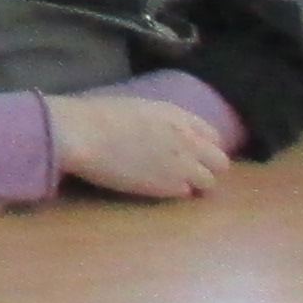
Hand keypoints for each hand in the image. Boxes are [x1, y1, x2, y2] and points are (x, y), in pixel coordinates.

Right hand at [46, 91, 230, 199]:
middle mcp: (188, 141)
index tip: (192, 152)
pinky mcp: (168, 187)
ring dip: (195, 183)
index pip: (214, 137)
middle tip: (188, 171)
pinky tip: (156, 186)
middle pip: (220, 162)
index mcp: (179, 117)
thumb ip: (163, 121)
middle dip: (208, 167)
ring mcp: (181, 166)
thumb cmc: (98, 114)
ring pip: (209, 182)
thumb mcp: (140, 108)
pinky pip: (186, 194)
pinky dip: (176, 192)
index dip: (204, 146)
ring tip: (172, 182)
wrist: (82, 134)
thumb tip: (165, 132)